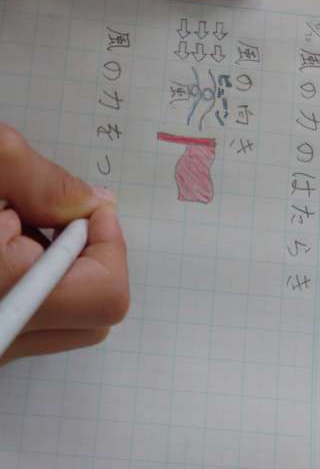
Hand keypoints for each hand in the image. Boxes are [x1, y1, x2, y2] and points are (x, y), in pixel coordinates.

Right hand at [0, 124, 128, 365]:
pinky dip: (39, 285)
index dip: (110, 244)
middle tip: (47, 218)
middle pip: (97, 314)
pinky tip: (5, 252)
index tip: (90, 209)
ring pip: (69, 321)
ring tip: (13, 232)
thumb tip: (93, 204)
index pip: (105, 294)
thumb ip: (44, 181)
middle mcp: (2, 335)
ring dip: (61, 271)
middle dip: (87, 257)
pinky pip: (39, 322)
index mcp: (1, 293)